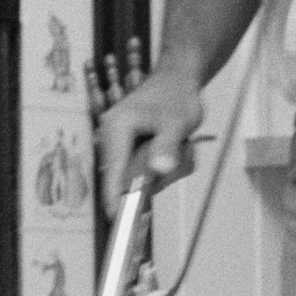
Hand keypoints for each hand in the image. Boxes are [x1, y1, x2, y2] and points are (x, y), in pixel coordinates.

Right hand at [90, 44, 202, 217]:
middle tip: (182, 153)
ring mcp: (121, 144)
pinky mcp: (131, 149)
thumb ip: (167, 146)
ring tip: (182, 144)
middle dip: (159, 175)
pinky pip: (147, 170)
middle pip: (129, 178)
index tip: (116, 217)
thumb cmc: (177, 96)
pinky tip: (177, 146)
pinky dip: (166, 164)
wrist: (178, 79)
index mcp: (117, 128)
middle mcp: (112, 137)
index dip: (114, 196)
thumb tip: (158, 171)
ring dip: (167, 169)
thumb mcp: (178, 122)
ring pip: (142, 176)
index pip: (112, 170)